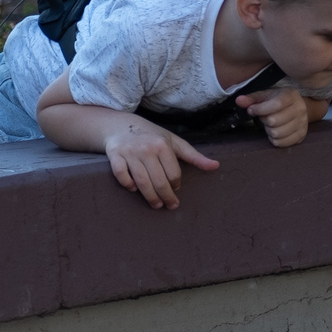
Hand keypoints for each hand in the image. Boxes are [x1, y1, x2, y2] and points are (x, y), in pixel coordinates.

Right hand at [103, 118, 217, 207]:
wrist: (122, 126)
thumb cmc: (153, 136)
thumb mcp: (175, 143)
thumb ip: (194, 156)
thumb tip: (216, 166)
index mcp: (163, 146)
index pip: (173, 173)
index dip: (176, 185)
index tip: (176, 190)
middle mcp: (147, 149)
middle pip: (158, 180)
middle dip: (166, 197)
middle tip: (170, 206)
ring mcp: (130, 153)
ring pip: (141, 181)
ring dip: (150, 196)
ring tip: (156, 205)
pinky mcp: (115, 155)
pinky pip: (121, 175)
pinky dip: (127, 184)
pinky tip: (134, 190)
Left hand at [236, 82, 312, 146]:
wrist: (298, 107)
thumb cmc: (278, 100)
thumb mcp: (265, 95)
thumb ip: (252, 98)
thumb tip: (239, 100)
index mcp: (291, 96)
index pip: (276, 104)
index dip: (260, 109)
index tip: (252, 110)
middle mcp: (300, 109)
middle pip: (275, 121)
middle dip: (265, 120)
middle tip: (265, 117)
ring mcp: (303, 123)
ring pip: (277, 133)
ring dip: (269, 130)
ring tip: (271, 124)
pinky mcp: (302, 135)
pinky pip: (281, 143)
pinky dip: (274, 139)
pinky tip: (275, 131)